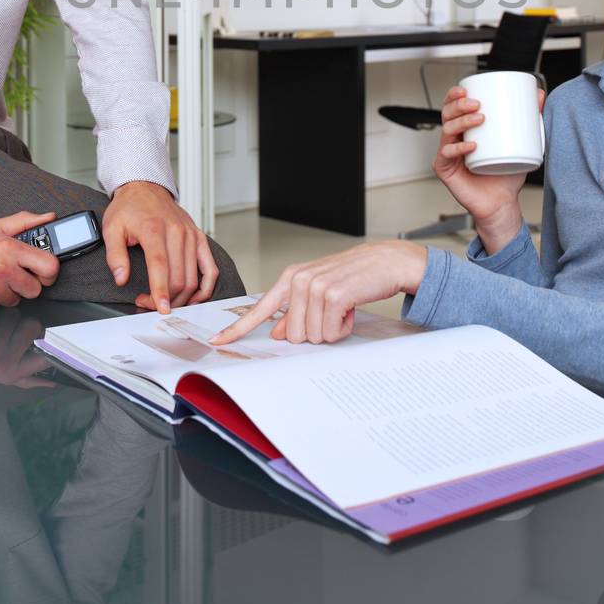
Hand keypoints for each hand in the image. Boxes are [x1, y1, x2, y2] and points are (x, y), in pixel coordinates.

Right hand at [0, 210, 59, 316]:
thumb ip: (24, 222)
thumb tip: (49, 217)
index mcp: (10, 248)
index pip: (50, 266)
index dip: (49, 272)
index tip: (43, 273)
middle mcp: (2, 269)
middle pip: (35, 289)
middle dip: (25, 284)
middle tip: (10, 277)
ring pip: (16, 300)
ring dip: (6, 293)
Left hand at [0, 311, 54, 388]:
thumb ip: (25, 379)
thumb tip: (53, 384)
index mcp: (11, 374)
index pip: (46, 355)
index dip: (44, 342)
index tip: (38, 338)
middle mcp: (4, 363)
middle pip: (34, 327)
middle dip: (20, 322)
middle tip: (1, 330)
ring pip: (16, 314)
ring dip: (3, 314)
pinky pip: (0, 309)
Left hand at [104, 180, 217, 313]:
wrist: (145, 188)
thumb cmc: (129, 208)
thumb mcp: (111, 228)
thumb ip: (115, 255)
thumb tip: (121, 278)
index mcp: (154, 229)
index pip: (160, 265)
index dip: (161, 290)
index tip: (160, 307)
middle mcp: (176, 232)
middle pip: (179, 276)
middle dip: (166, 298)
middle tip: (148, 303)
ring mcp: (190, 235)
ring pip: (193, 277)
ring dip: (181, 297)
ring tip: (165, 301)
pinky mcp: (199, 238)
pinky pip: (210, 268)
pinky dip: (206, 287)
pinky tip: (195, 297)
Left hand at [208, 242, 427, 345]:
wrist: (385, 261)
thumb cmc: (354, 276)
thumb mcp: (319, 290)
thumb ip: (295, 310)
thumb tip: (278, 333)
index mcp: (290, 278)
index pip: (259, 309)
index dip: (237, 329)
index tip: (217, 342)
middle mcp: (298, 280)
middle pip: (292, 336)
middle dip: (315, 332)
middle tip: (332, 313)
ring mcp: (315, 287)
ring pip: (311, 337)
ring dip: (332, 329)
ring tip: (343, 308)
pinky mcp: (334, 295)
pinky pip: (330, 333)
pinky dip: (343, 328)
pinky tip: (351, 310)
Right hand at [433, 84, 543, 250]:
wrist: (502, 203)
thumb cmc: (506, 174)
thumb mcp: (522, 143)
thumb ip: (530, 119)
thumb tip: (539, 95)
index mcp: (466, 131)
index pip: (454, 107)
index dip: (454, 95)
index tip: (465, 88)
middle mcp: (454, 140)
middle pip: (447, 115)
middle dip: (458, 105)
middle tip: (476, 104)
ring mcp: (448, 155)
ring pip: (446, 131)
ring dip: (461, 121)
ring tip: (479, 119)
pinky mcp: (445, 170)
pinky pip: (446, 155)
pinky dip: (457, 149)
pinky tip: (470, 146)